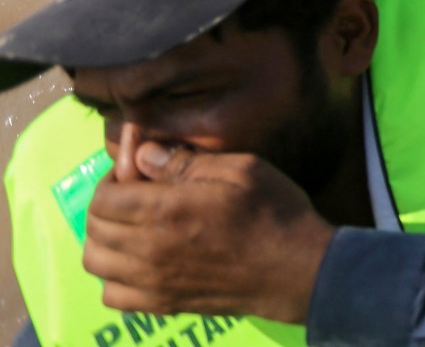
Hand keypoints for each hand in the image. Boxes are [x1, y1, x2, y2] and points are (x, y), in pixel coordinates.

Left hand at [84, 134, 334, 322]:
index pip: (104, 197)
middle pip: (94, 228)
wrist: (296, 269)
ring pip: (95, 262)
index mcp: (166, 210)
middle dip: (106, 205)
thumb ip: (185, 161)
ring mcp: (152, 282)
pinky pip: (112, 296)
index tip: (137, 172)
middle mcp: (148, 249)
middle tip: (135, 194)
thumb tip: (141, 154)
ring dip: (105, 240)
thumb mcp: (241, 169)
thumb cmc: (273, 211)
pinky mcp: (161, 304)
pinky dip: (114, 277)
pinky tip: (139, 262)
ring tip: (133, 227)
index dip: (113, 179)